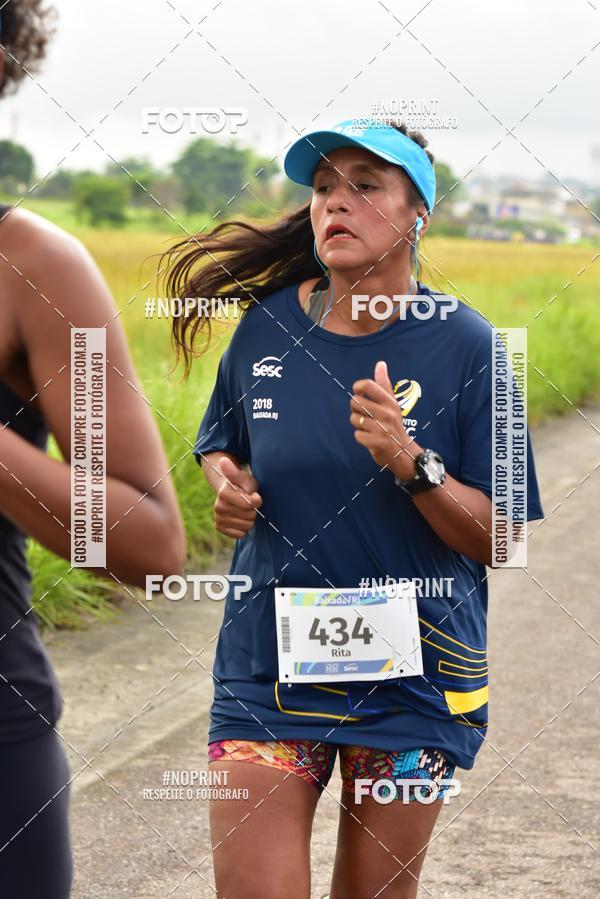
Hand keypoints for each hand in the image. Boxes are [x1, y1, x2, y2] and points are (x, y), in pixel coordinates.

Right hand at [214, 456, 261, 538]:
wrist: (231, 493)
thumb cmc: (242, 485)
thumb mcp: (243, 477)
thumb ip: (235, 471)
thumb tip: (223, 460)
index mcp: (224, 493)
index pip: (249, 505)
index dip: (256, 500)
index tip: (254, 495)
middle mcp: (218, 507)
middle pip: (249, 517)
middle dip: (253, 510)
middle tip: (248, 502)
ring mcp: (218, 518)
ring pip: (246, 526)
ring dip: (249, 519)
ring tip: (245, 510)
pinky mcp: (220, 528)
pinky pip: (240, 534)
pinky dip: (244, 528)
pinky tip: (241, 519)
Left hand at [350, 360, 420, 481]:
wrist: (404, 453)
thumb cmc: (394, 425)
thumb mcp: (392, 403)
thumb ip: (384, 384)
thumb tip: (380, 363)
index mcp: (389, 401)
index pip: (366, 385)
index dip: (357, 388)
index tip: (360, 394)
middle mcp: (386, 413)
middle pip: (355, 402)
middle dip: (356, 410)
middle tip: (366, 416)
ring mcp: (382, 428)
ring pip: (354, 419)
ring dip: (358, 425)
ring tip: (369, 428)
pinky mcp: (377, 442)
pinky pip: (357, 435)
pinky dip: (361, 438)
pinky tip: (370, 438)